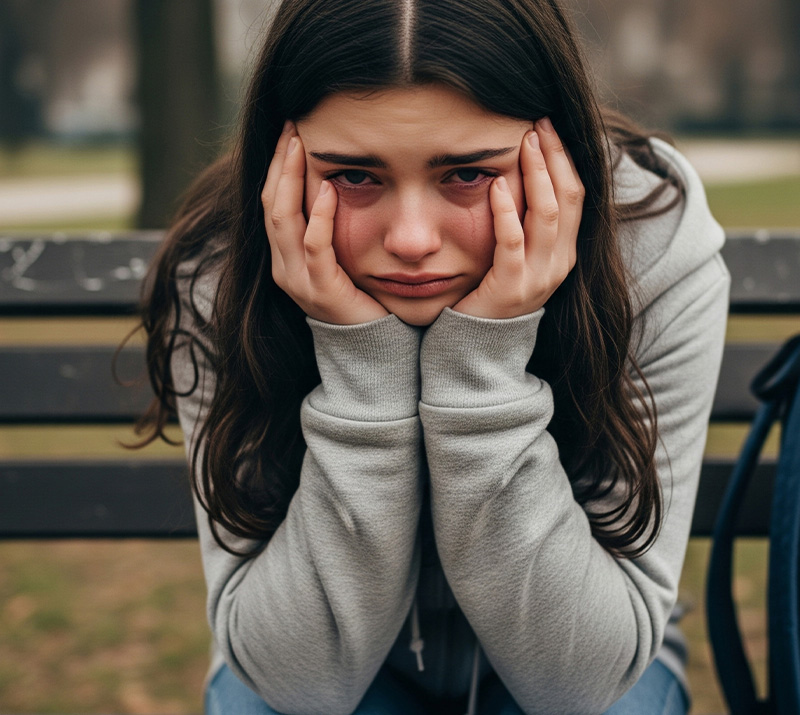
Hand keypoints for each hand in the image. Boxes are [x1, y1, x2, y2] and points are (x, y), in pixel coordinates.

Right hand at [261, 123, 388, 324]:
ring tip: (300, 146)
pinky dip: (320, 217)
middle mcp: (283, 268)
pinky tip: (329, 189)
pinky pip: (314, 247)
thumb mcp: (341, 257)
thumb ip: (331, 227)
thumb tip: (339, 181)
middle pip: (270, 206)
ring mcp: (298, 281)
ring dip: (291, 180)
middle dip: (279, 164)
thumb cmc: (363, 297)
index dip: (276, 167)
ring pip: (283, 221)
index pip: (271, 203)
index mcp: (285, 258)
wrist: (374, 346)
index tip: (289, 132)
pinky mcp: (320, 290)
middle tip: (291, 127)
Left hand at [453, 117, 581, 319]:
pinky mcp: (512, 288)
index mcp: (565, 252)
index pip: (576, 196)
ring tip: (523, 144)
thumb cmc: (492, 291)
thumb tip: (521, 175)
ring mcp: (539, 277)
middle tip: (538, 125)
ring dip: (536, 175)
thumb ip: (525, 223)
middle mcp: (560, 263)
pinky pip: (513, 243)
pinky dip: (506, 211)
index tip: (549, 128)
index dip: (565, 159)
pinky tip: (496, 186)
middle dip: (554, 157)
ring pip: (548, 215)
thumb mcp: (517, 255)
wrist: (477, 344)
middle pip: (569, 198)